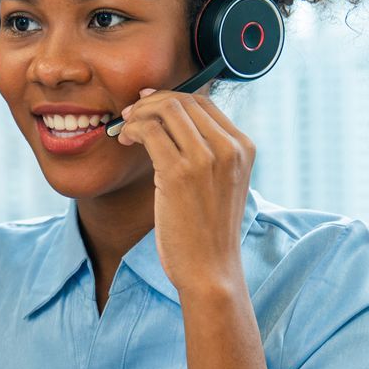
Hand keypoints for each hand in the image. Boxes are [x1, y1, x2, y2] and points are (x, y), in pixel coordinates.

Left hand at [114, 88, 254, 297]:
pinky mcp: (179, 172)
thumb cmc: (209, 231)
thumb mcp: (222, 183)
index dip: (171, 97)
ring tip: (126, 130)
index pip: (204, 102)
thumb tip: (174, 122)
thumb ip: (209, 152)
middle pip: (184, 101)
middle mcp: (229, 148)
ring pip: (166, 110)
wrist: (211, 270)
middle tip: (130, 115)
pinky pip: (150, 131)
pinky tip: (125, 140)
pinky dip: (132, 129)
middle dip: (151, 102)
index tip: (148, 105)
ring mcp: (205, 158)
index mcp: (243, 147)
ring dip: (138, 114)